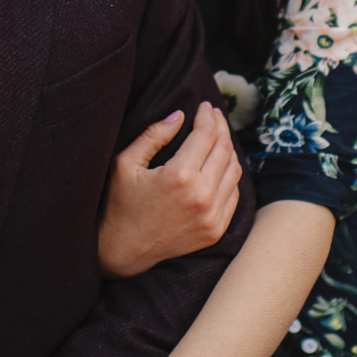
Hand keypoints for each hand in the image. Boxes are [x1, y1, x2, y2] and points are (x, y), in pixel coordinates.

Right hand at [96, 104, 240, 278]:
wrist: (125, 250)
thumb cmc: (121, 203)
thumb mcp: (125, 164)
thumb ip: (153, 136)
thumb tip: (180, 116)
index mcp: (179, 176)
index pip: (206, 135)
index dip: (207, 117)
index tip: (203, 107)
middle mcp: (202, 196)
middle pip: (224, 149)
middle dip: (220, 127)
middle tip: (213, 116)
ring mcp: (213, 215)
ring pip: (235, 170)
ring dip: (228, 149)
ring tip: (217, 137)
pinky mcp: (217, 229)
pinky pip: (234, 194)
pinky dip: (230, 175)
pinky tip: (219, 165)